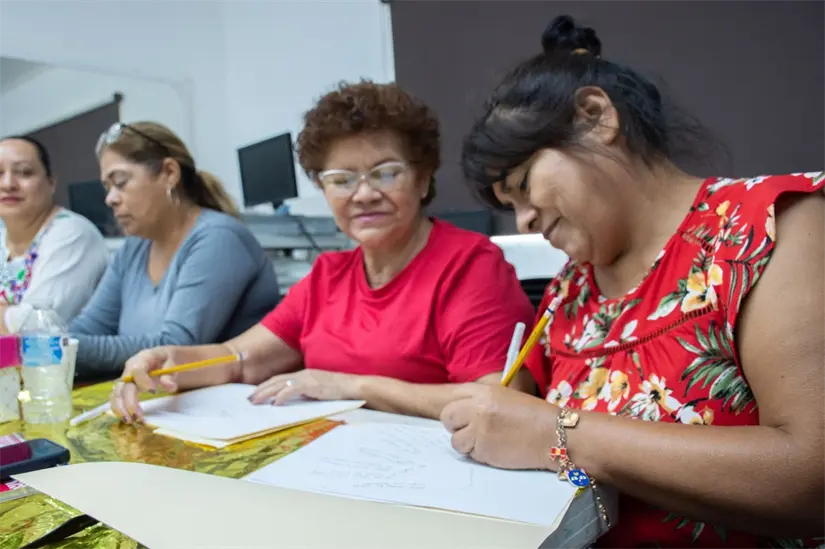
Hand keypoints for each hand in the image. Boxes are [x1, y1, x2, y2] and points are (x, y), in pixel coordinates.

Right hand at [109, 346, 182, 422]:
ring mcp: (125, 378)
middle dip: (129, 402)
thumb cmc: (168, 359)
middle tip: (138, 416)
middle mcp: (129, 368)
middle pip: (124, 385)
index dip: (143, 381)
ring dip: (120, 408)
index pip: (136, 370)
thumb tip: (168, 386)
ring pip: (116, 393)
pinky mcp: (124, 387)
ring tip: (129, 421)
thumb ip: (170, 374)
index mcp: (142, 358)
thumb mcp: (173, 362)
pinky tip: (126, 418)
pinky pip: (116, 398)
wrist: (163, 358)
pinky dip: (118, 408)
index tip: (154, 390)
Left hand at [249, 369, 360, 404]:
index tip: (256, 394)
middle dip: (261, 389)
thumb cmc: (339, 391)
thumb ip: (306, 394)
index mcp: (304, 375)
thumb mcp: (319, 391)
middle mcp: (303, 374)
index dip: (267, 386)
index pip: (280, 379)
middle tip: (249, 399)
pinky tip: (274, 403)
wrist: (353, 387)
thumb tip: (294, 402)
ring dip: (265, 393)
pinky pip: (292, 390)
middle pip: (276, 380)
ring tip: (254, 401)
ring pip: (280, 384)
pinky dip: (281, 396)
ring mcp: (306, 378)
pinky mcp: (311, 384)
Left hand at [440, 384, 558, 469]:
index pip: (453, 396)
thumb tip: (460, 411)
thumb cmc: (533, 416)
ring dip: (467, 443)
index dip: (457, 408)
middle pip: (447, 417)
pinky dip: (478, 454)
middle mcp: (477, 408)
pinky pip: (469, 454)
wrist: (554, 435)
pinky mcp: (483, 450)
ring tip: (487, 441)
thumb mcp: (504, 397)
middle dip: (456, 425)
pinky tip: (495, 449)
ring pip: (455, 440)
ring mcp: (479, 429)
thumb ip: (481, 401)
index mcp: (484, 391)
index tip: (462, 416)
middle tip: (471, 430)